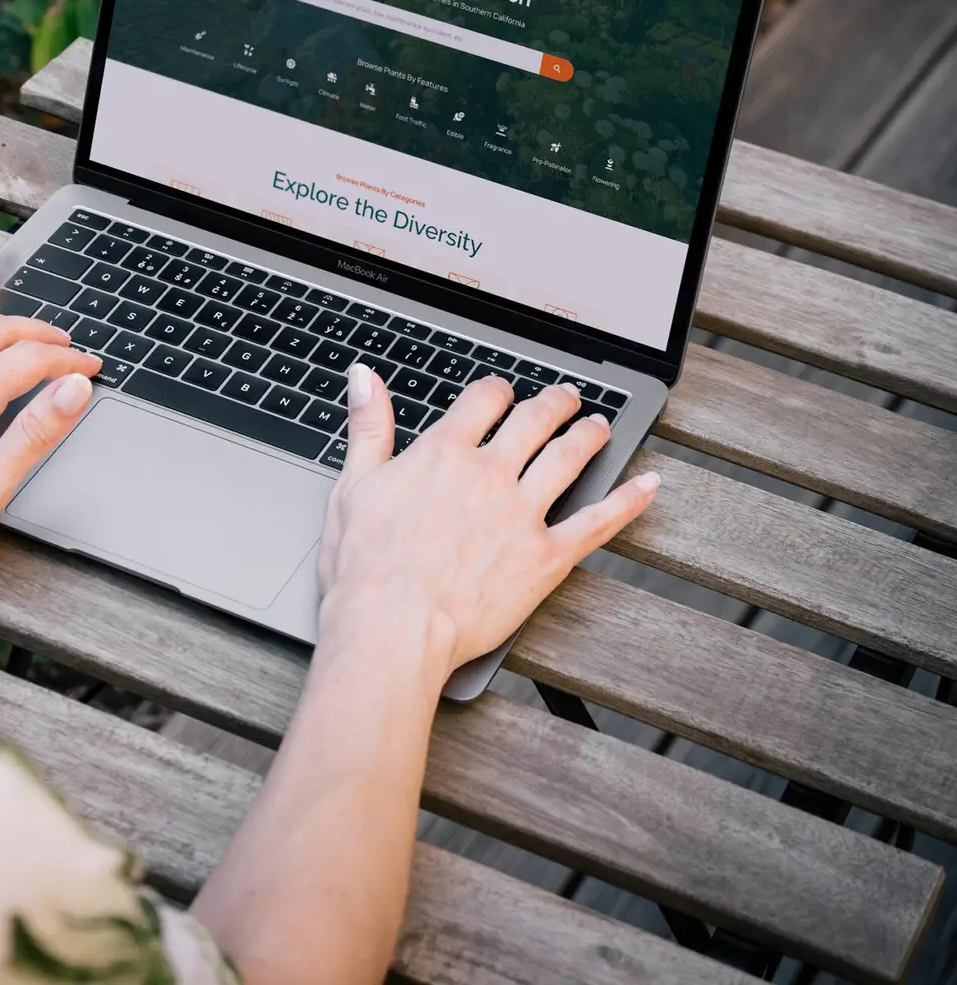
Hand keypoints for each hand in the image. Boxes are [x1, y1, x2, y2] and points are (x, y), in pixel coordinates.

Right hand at [316, 366, 658, 685]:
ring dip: (588, 435)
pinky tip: (648, 485)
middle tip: (566, 397)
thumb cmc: (366, 568)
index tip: (503, 392)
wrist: (393, 627)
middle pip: (534, 421)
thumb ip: (368, 427)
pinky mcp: (546, 557)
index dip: (498, 390)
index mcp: (444, 453)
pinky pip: (597, 522)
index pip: (484, 401)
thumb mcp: (354, 486)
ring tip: (599, 425)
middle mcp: (490, 474)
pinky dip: (627, 501)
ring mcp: (523, 514)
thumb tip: (364, 376)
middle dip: (553, 404)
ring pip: (568, 458)